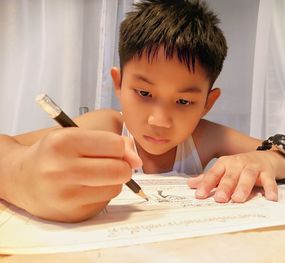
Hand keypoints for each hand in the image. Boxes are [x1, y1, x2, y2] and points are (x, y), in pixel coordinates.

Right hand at [7, 128, 141, 221]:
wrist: (22, 178)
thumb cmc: (53, 153)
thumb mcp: (76, 135)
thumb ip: (111, 141)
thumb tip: (137, 160)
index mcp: (63, 142)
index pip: (115, 145)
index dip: (120, 147)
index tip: (112, 148)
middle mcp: (62, 169)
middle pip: (120, 170)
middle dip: (122, 165)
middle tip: (109, 163)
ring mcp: (66, 195)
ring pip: (116, 187)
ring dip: (113, 180)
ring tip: (94, 175)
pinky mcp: (72, 214)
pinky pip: (105, 202)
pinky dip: (102, 193)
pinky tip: (86, 188)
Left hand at [187, 151, 284, 202]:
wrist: (267, 156)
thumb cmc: (241, 167)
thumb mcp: (224, 170)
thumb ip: (209, 178)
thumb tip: (190, 184)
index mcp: (225, 164)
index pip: (213, 174)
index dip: (206, 184)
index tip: (199, 195)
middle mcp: (238, 163)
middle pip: (230, 176)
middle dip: (224, 187)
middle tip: (219, 199)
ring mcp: (253, 167)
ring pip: (247, 176)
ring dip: (243, 187)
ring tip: (238, 199)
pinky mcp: (268, 172)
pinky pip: (269, 181)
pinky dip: (270, 189)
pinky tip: (270, 198)